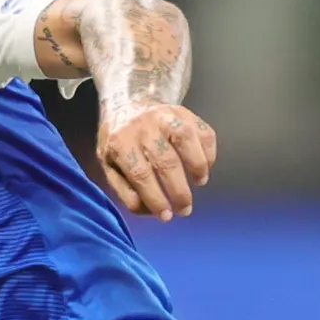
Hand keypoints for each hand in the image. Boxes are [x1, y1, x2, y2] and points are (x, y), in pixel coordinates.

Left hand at [96, 103, 216, 219]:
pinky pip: (203, 132)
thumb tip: (149, 210)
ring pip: (187, 141)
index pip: (141, 175)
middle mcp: (143, 126)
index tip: (166, 216)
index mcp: (120, 141)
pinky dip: (209, 152)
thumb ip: (125, 189)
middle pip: (166, 162)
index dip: (156, 199)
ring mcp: (166, 116)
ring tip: (199, 183)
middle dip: (179, 192)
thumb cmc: (120, 141)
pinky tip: (205, 166)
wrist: (128, 102)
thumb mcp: (110, 165)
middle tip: (185, 209)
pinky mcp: (185, 112)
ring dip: (198, 167)